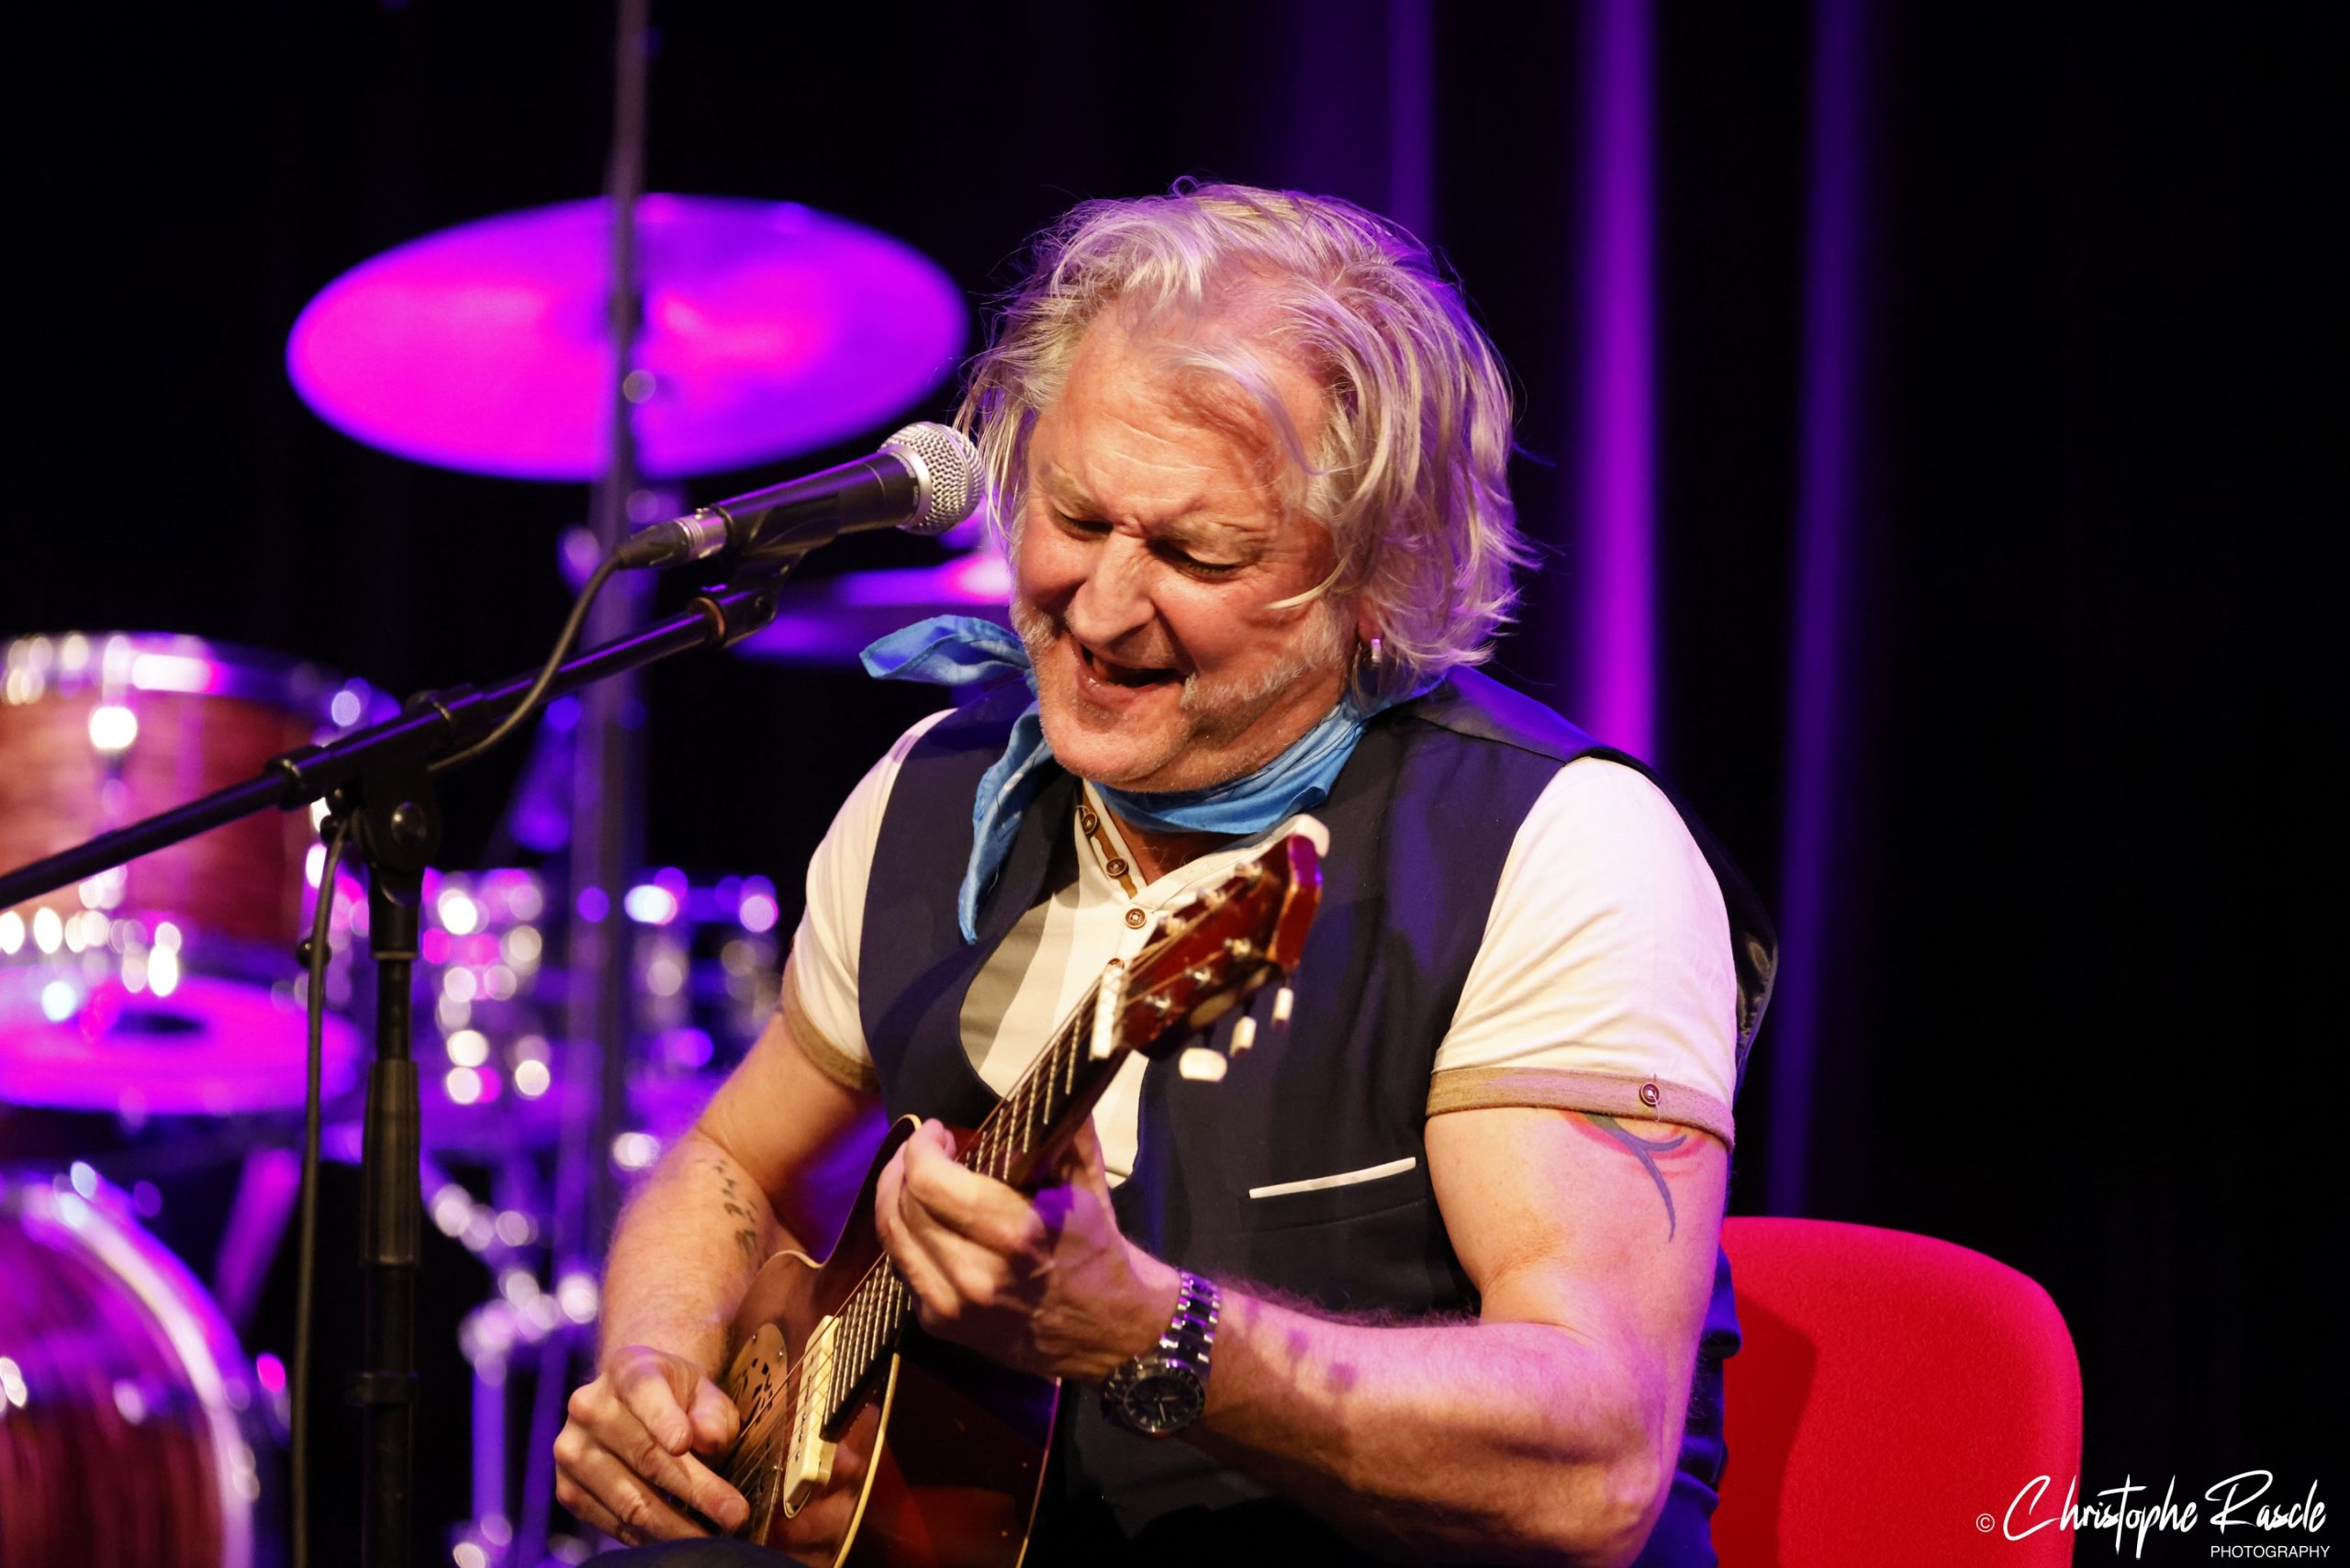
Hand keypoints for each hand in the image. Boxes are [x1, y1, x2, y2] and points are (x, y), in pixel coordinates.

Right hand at [554, 1345, 750, 1544]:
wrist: (630, 1402)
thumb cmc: (677, 1398)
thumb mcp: (703, 1392)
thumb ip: (712, 1413)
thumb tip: (709, 1439)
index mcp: (627, 1371)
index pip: (645, 1393)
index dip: (663, 1419)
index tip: (684, 1444)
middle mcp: (589, 1407)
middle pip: (646, 1457)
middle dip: (697, 1493)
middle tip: (735, 1517)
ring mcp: (571, 1450)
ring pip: (630, 1499)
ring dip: (676, 1527)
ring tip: (713, 1540)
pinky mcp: (567, 1490)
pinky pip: (613, 1522)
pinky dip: (649, 1538)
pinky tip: (679, 1542)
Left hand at [873, 1119, 1177, 1382]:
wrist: (1110, 1334)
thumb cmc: (1099, 1253)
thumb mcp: (1089, 1186)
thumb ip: (1064, 1131)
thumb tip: (1051, 1083)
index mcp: (1018, 1235)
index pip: (932, 1182)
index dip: (921, 1147)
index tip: (934, 1131)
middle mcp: (978, 1275)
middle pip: (906, 1206)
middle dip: (905, 1166)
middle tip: (923, 1150)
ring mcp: (954, 1307)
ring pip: (894, 1238)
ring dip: (895, 1198)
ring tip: (911, 1178)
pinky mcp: (941, 1326)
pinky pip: (902, 1268)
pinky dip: (905, 1236)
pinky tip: (922, 1220)